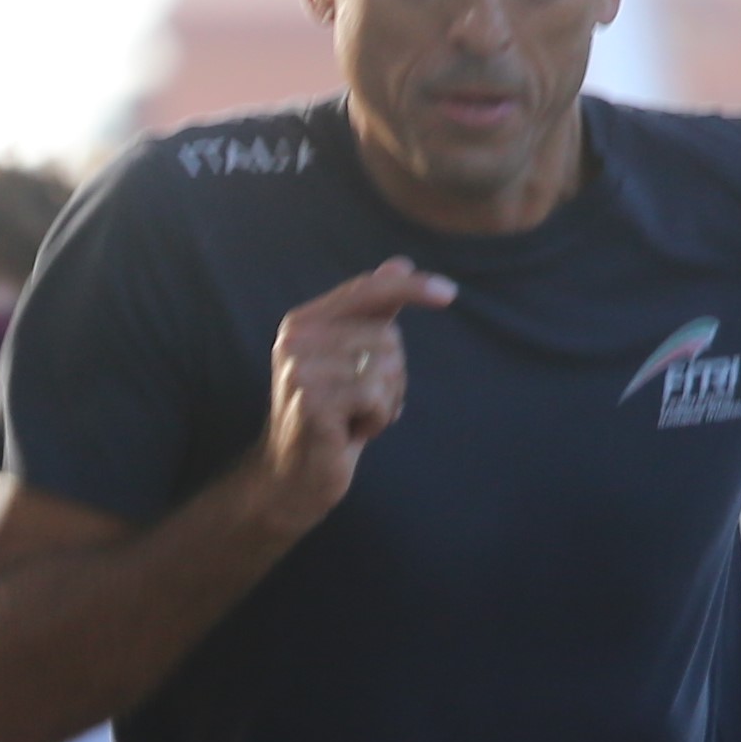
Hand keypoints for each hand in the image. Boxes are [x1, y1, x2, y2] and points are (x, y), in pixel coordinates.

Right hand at [257, 261, 454, 537]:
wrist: (291, 477)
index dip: (411, 288)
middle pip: (387, 336)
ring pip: (386, 367)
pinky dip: (377, 420)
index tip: (448, 294)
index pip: (367, 291)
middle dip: (390, 375)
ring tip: (353, 418)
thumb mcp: (350, 360)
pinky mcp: (312, 401)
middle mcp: (296, 339)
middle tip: (358, 403)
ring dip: (385, 401)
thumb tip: (400, 264)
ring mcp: (301, 369)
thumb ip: (371, 313)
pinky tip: (350, 433)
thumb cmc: (329, 417)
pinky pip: (376, 396)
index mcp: (303, 322)